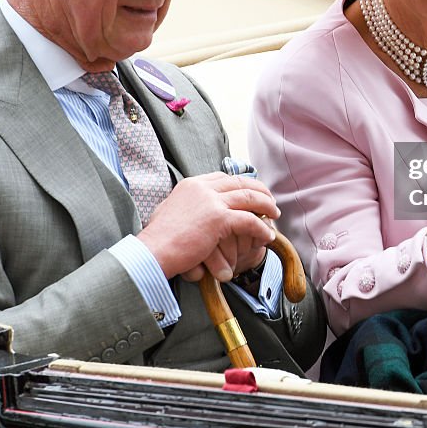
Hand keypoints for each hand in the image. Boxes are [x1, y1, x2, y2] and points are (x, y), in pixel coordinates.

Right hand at [138, 172, 277, 280]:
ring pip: (249, 198)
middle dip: (259, 190)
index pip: (222, 177)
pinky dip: (261, 228)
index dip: (240, 183)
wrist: (152, 251)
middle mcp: (203, 187)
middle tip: (269, 199)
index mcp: (191, 184)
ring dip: (266, 206)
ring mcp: (211, 201)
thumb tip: (192, 212)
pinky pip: (249, 220)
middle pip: (240, 182)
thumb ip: (184, 206)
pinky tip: (267, 235)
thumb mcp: (168, 212)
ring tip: (274, 214)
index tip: (251, 190)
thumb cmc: (157, 240)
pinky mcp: (219, 218)